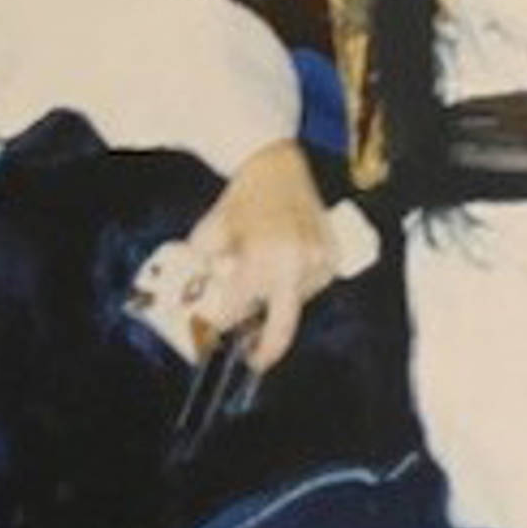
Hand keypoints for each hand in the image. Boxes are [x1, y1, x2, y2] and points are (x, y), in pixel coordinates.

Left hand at [183, 139, 336, 371]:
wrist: (278, 167)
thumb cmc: (241, 199)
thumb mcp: (210, 232)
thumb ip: (201, 267)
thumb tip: (193, 300)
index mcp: (263, 259)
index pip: (238, 310)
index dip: (220, 327)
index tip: (210, 339)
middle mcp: (296, 265)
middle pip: (281, 327)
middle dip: (264, 350)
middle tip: (251, 361)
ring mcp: (319, 263)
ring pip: (294, 305)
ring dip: (275, 306)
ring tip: (257, 292)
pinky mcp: (333, 258)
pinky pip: (311, 288)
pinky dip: (293, 288)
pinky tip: (279, 273)